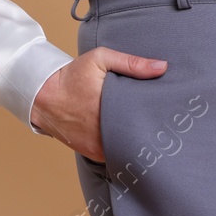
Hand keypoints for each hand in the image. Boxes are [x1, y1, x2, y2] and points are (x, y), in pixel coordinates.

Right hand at [30, 47, 167, 161]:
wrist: (42, 96)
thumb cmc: (72, 75)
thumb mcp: (100, 59)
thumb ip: (132, 63)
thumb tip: (163, 67)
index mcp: (109, 107)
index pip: (143, 118)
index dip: (159, 119)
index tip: (173, 117)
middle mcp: (103, 131)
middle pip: (138, 137)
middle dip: (153, 132)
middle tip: (170, 128)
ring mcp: (96, 146)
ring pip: (127, 150)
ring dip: (138, 143)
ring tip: (157, 135)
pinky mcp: (91, 153)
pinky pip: (114, 155)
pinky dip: (124, 150)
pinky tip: (136, 142)